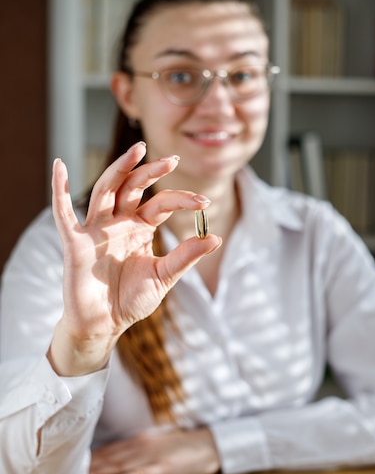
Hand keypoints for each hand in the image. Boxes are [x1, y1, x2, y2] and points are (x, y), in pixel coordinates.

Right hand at [49, 142, 220, 374]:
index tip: (204, 202)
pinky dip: (59, 188)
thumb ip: (185, 256)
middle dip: (150, 171)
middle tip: (172, 159)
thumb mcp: (163, 276)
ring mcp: (95, 229)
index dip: (181, 200)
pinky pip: (63, 213)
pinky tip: (59, 166)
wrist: (105, 324)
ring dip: (119, 168)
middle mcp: (117, 223)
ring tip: (137, 150)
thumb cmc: (130, 299)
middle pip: (132, 187)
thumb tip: (215, 237)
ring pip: (106, 189)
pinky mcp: (75, 242)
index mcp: (139, 228)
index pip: (160, 203)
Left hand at [88, 427, 220, 473]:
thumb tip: (122, 451)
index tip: (76, 460)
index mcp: (143, 438)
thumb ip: (142, 445)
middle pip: (111, 457)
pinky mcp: (162, 470)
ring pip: (119, 466)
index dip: (94, 455)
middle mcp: (143, 446)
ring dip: (99, 472)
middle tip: (70, 471)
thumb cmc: (185, 444)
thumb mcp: (160, 441)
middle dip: (91, 464)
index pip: (112, 448)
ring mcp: (152, 458)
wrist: (209, 444)